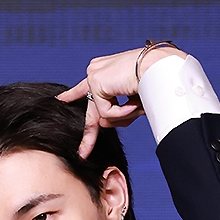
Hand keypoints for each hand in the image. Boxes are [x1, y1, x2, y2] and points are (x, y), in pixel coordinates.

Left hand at [57, 45, 186, 157]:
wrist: (158, 67)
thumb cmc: (152, 80)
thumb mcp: (133, 101)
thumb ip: (116, 113)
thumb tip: (102, 124)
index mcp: (105, 71)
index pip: (86, 86)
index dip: (73, 94)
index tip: (61, 100)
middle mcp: (97, 70)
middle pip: (90, 108)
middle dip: (89, 135)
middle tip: (84, 152)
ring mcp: (94, 75)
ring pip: (102, 114)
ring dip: (122, 116)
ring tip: (137, 106)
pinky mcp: (96, 81)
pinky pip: (106, 112)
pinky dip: (122, 113)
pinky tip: (132, 103)